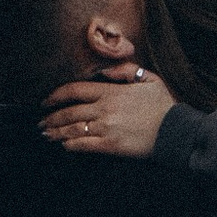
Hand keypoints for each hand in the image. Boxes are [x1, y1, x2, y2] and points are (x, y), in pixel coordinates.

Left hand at [39, 69, 175, 157]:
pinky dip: (71, 145)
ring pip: (73, 129)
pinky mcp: (112, 145)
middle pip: (70, 112)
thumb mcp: (149, 79)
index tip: (45, 101)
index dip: (56, 95)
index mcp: (112, 92)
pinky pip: (84, 145)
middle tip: (41, 123)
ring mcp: (107, 128)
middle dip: (51, 117)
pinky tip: (64, 145)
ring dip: (56, 132)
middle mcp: (105, 109)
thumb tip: (104, 71)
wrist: (176, 131)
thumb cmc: (164, 106)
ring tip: (46, 135)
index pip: (75, 90)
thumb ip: (125, 71)